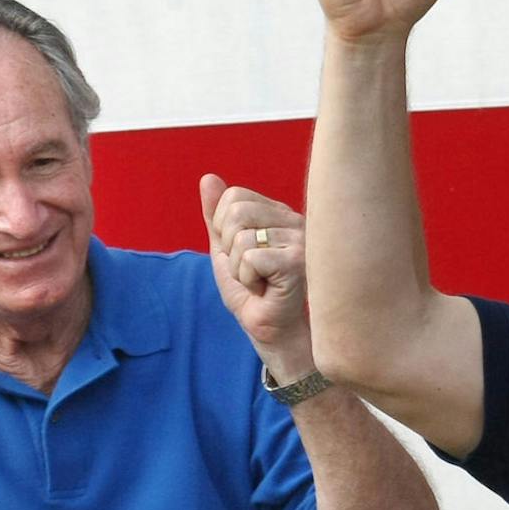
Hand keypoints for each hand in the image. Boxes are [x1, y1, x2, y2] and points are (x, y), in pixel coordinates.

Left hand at [201, 175, 310, 380]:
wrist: (272, 331)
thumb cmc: (253, 292)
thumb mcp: (225, 250)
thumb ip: (215, 216)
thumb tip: (208, 178)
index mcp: (278, 213)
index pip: (234, 196)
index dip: (222, 227)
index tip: (240, 252)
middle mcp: (294, 220)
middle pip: (235, 212)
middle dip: (229, 248)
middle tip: (249, 270)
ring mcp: (300, 239)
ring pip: (241, 238)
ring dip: (239, 269)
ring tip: (259, 281)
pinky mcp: (298, 261)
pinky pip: (250, 259)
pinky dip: (248, 280)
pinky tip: (266, 290)